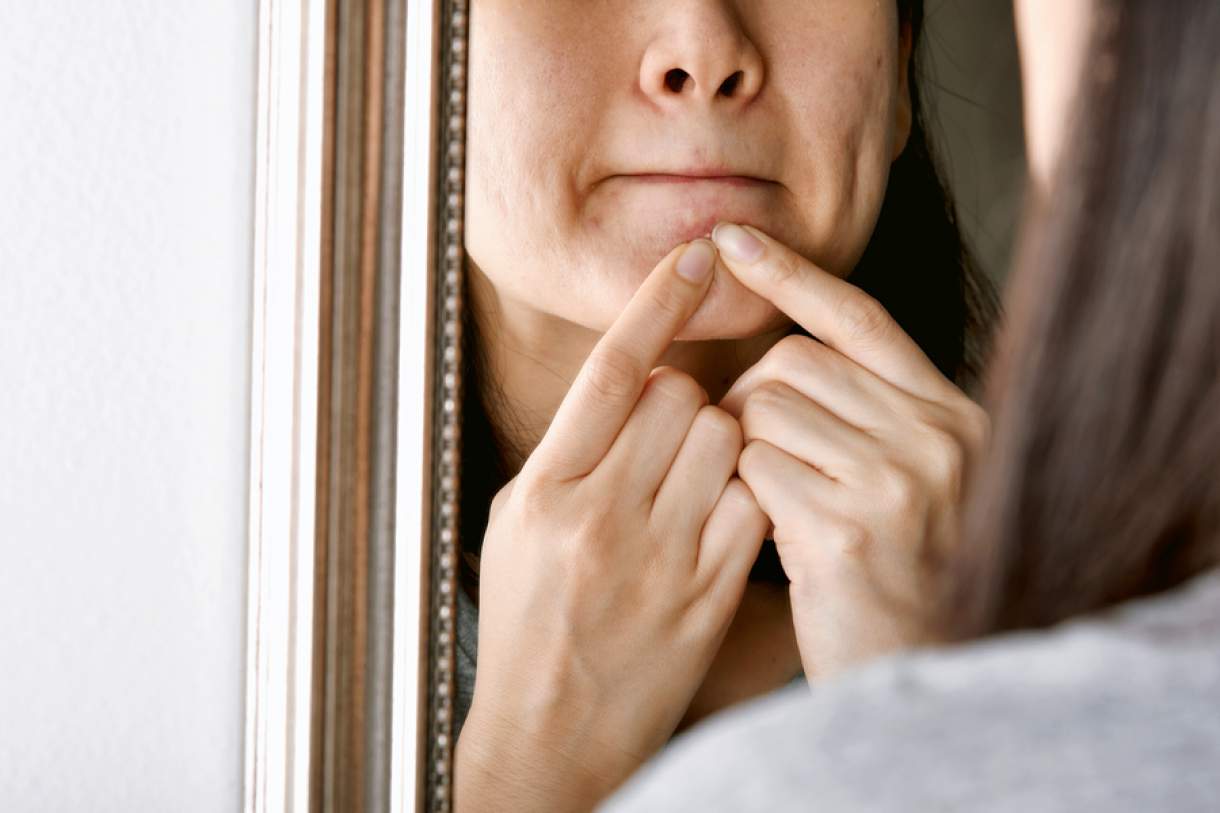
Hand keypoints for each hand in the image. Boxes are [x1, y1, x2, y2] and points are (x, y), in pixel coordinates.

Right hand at [456, 240, 770, 811]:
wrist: (551, 735)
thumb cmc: (528, 623)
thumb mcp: (514, 525)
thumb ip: (565, 450)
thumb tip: (622, 378)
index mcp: (545, 490)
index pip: (612, 371)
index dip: (657, 304)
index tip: (695, 257)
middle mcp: (601, 514)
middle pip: (679, 396)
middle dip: (681, 396)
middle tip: (666, 431)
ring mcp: (659, 555)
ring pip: (724, 438)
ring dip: (719, 438)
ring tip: (690, 475)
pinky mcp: (707, 592)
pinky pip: (751, 500)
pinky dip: (747, 487)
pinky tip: (722, 508)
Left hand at [712, 223, 989, 678]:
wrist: (925, 680)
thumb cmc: (901, 581)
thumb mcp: (907, 484)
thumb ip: (866, 416)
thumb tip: (777, 360)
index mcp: (953, 415)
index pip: (861, 318)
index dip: (792, 274)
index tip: (732, 239)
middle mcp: (937, 435)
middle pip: (793, 362)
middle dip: (747, 399)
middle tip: (748, 453)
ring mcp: (899, 480)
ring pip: (764, 410)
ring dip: (743, 451)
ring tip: (772, 502)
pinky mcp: (851, 528)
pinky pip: (754, 468)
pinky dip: (743, 493)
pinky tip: (775, 534)